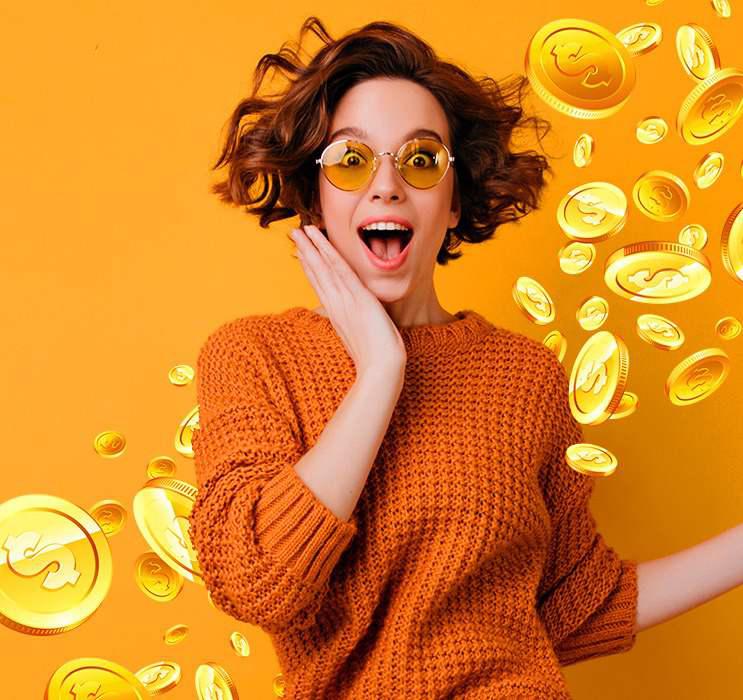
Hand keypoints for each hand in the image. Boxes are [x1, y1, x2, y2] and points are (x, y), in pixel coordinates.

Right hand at [290, 225, 406, 377]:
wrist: (382, 369)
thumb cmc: (377, 359)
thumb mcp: (363, 339)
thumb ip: (358, 327)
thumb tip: (360, 323)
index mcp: (337, 315)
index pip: (320, 285)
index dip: (310, 267)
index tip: (302, 253)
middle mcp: (336, 305)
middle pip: (316, 273)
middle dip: (304, 252)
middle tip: (293, 234)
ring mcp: (345, 300)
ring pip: (323, 268)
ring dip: (311, 247)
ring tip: (300, 230)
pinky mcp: (357, 297)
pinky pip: (340, 269)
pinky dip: (328, 253)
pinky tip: (319, 239)